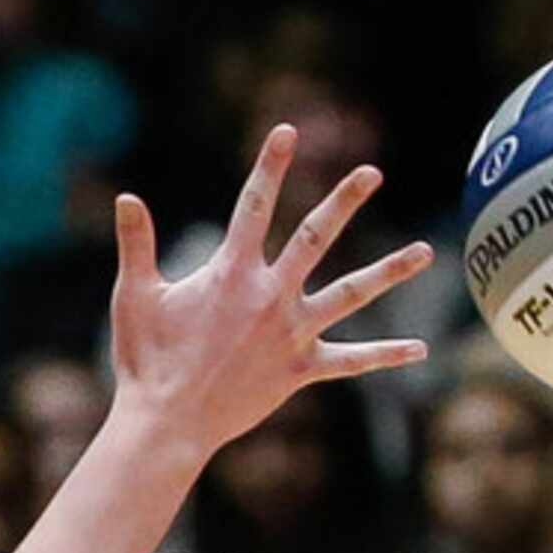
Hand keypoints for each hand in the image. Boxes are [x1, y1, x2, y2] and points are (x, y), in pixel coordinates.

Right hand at [105, 123, 431, 455]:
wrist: (168, 421)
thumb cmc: (146, 359)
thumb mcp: (135, 295)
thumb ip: (137, 244)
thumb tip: (127, 197)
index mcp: (231, 272)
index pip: (255, 205)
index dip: (270, 166)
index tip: (287, 131)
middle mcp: (270, 296)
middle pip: (316, 237)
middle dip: (345, 201)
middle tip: (372, 172)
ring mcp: (291, 332)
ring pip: (351, 294)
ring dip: (389, 271)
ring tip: (426, 252)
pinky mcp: (300, 369)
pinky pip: (351, 361)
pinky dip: (384, 355)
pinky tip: (420, 349)